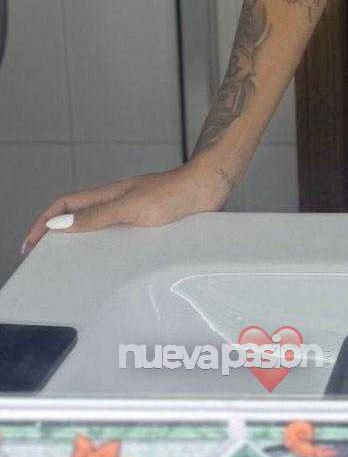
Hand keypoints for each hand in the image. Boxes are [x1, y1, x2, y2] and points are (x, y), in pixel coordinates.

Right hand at [20, 161, 231, 254]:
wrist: (210, 187)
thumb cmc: (174, 193)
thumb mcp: (131, 207)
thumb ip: (97, 217)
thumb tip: (59, 224)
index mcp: (107, 196)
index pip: (64, 205)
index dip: (43, 222)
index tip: (29, 244)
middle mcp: (117, 203)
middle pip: (77, 218)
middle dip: (56, 236)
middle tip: (43, 260)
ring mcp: (133, 213)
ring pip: (98, 229)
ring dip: (81, 245)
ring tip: (71, 268)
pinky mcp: (150, 224)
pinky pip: (120, 238)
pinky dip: (107, 251)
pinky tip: (111, 268)